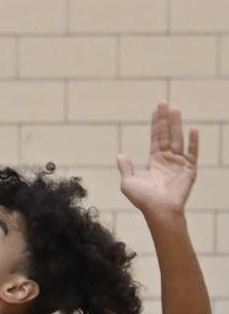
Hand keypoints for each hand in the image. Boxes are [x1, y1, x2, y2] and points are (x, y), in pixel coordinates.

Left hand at [117, 101, 198, 215]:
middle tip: (164, 103)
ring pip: (178, 139)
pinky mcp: (189, 170)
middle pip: (167, 135)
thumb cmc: (143, 199)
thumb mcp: (128, 182)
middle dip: (165, 119)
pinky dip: (193, 141)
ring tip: (175, 110)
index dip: (156, 123)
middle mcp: (168, 160)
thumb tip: (120, 155)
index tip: (156, 109)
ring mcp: (179, 164)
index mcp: (155, 161)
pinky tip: (192, 129)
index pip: (156, 137)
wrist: (158, 210)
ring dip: (177, 125)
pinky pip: (192, 152)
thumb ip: (125, 167)